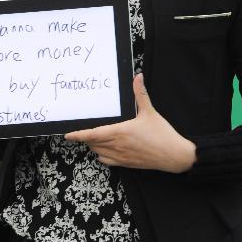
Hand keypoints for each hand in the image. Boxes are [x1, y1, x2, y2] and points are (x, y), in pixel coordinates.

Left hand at [64, 73, 196, 172]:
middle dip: (87, 137)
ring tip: (95, 138)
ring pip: (98, 152)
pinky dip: (102, 155)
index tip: (68, 135)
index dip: (78, 135)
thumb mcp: (150, 111)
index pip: (92, 134)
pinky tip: (106, 150)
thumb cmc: (162, 134)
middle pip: (93, 143)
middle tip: (84, 130)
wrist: (174, 155)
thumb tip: (138, 76)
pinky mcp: (126, 164)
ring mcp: (121, 156)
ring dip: (94, 146)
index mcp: (120, 132)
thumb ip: (141, 94)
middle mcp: (117, 145)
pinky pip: (106, 161)